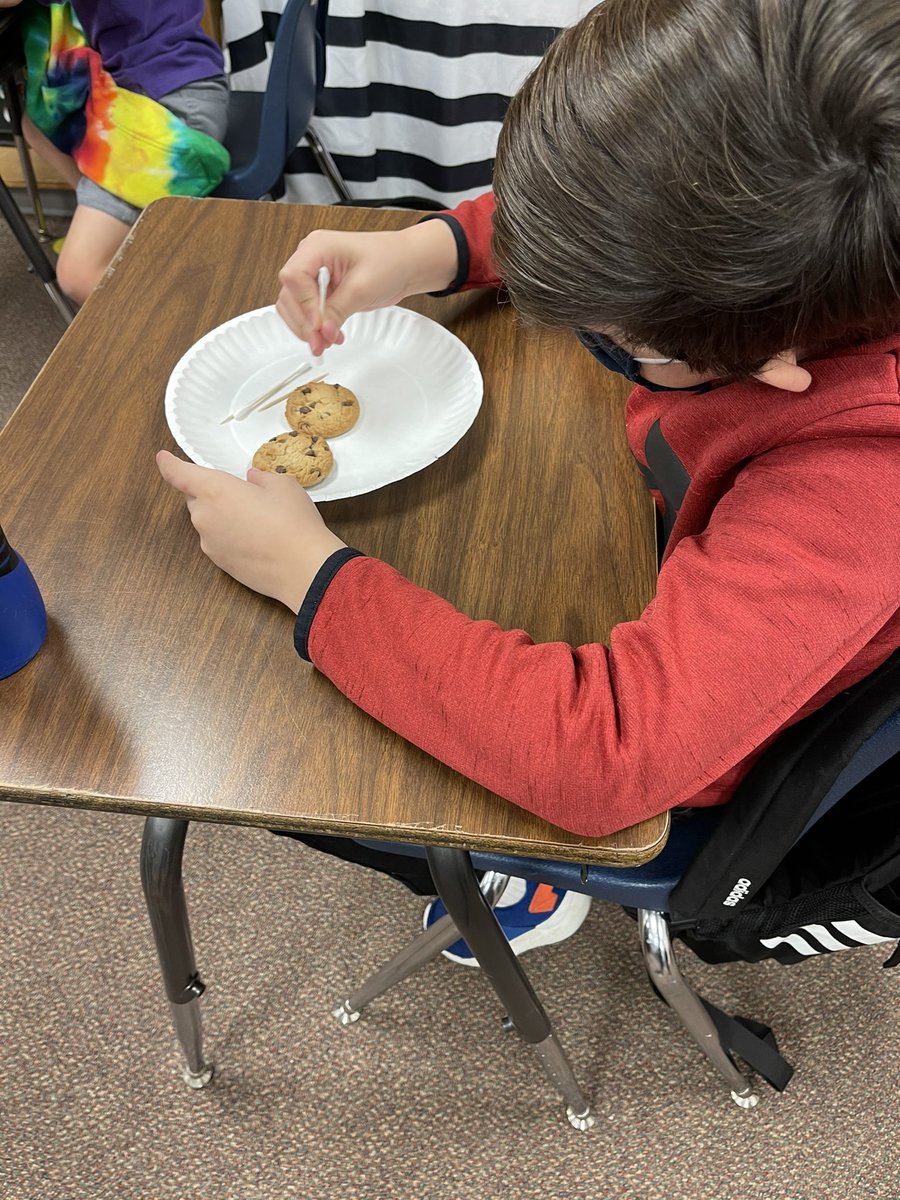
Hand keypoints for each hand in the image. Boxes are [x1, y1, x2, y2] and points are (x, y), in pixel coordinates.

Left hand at [156, 451, 346, 612]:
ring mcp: (209, 542)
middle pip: (196, 498)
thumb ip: (261, 478)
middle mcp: (204, 516)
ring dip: (224, 517)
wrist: (303, 568)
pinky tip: (258, 540)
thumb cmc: (293, 523)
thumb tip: (252, 481)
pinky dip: (231, 537)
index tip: (163, 458)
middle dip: (213, 494)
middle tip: (244, 495)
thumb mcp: (283, 485)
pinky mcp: (219, 563)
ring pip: (209, 521)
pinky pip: (218, 542)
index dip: (168, 464)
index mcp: (215, 490)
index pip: (178, 473)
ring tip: (258, 521)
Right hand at [276, 220, 458, 354]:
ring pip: (293, 305)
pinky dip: (315, 327)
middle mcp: (310, 258)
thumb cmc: (390, 262)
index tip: (318, 326)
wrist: (406, 264)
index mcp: (317, 246)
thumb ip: (338, 311)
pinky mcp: (321, 290)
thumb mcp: (363, 288)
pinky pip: (308, 311)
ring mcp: (314, 274)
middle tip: (320, 344)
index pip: (294, 276)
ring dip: (307, 328)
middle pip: (289, 294)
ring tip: (327, 342)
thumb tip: (322, 334)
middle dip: (303, 322)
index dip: (304, 304)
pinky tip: (330, 336)